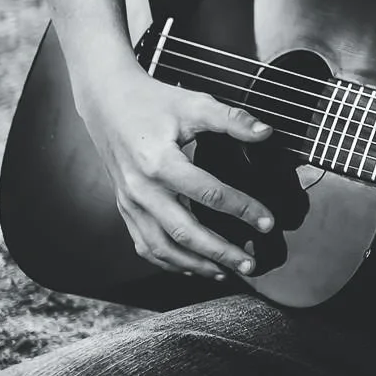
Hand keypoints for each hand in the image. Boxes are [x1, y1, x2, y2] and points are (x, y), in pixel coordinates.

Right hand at [79, 67, 277, 279]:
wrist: (107, 102)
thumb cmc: (153, 102)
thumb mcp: (194, 104)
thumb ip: (232, 120)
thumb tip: (267, 133)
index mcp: (159, 162)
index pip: (208, 193)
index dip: (242, 209)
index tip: (268, 222)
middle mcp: (141, 189)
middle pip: (184, 232)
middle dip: (220, 252)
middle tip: (250, 264)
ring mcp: (129, 202)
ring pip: (161, 247)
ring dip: (195, 265)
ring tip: (226, 273)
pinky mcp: (125, 208)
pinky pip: (145, 244)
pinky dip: (169, 262)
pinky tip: (193, 267)